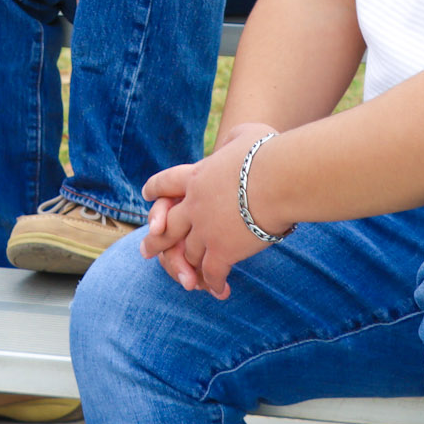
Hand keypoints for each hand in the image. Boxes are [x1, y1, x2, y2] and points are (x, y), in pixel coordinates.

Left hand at [140, 121, 280, 298]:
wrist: (278, 180)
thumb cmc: (268, 153)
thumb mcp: (245, 134)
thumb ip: (232, 140)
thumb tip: (232, 142)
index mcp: (197, 177)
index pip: (169, 183)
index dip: (157, 189)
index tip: (147, 195)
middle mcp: (194, 205)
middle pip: (168, 226)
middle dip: (156, 240)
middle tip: (145, 251)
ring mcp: (205, 230)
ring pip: (188, 252)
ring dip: (186, 266)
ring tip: (182, 278)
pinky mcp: (222, 251)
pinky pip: (212, 271)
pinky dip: (214, 282)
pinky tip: (218, 290)